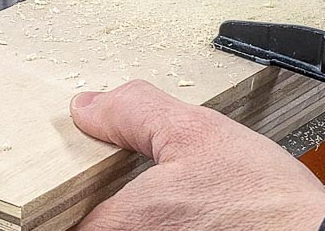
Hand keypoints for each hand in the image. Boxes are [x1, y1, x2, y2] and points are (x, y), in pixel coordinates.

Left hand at [70, 81, 324, 230]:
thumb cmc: (264, 201)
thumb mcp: (198, 133)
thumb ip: (134, 113)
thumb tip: (87, 105)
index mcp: (119, 225)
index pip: (60, 215)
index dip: (73, 190)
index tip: (92, 176)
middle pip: (92, 224)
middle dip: (109, 204)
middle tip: (148, 183)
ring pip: (123, 228)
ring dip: (140, 213)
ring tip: (180, 199)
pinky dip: (167, 222)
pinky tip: (196, 214)